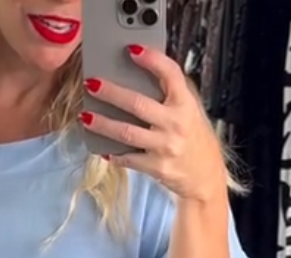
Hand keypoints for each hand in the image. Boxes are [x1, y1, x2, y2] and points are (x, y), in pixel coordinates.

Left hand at [82, 48, 225, 204]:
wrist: (205, 175)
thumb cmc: (194, 138)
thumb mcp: (191, 110)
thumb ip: (172, 93)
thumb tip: (142, 72)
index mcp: (185, 104)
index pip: (170, 74)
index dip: (151, 60)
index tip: (132, 50)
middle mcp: (175, 124)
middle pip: (138, 104)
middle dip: (112, 93)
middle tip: (92, 84)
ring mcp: (165, 147)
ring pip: (127, 133)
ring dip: (103, 124)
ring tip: (85, 117)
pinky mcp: (157, 167)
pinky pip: (129, 159)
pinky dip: (114, 154)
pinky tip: (102, 148)